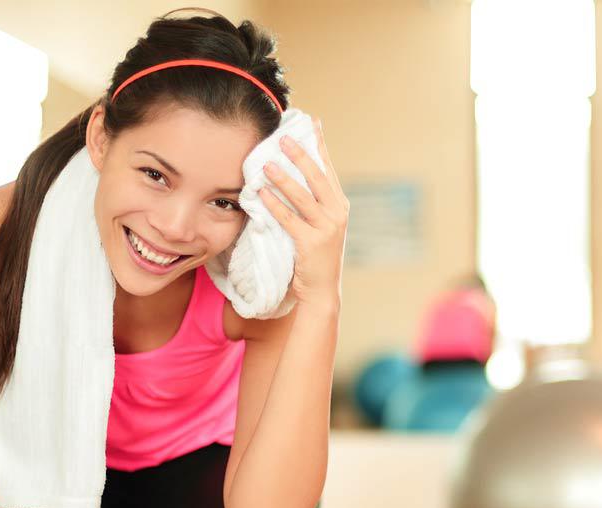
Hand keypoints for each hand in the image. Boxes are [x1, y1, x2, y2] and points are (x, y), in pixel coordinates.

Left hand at [260, 117, 348, 307]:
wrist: (322, 290)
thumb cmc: (316, 255)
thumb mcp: (322, 224)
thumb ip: (313, 201)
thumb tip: (293, 172)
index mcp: (340, 205)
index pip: (328, 168)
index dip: (319, 144)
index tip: (311, 122)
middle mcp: (337, 213)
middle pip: (318, 177)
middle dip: (301, 155)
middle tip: (283, 137)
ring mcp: (327, 229)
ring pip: (303, 196)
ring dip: (284, 178)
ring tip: (267, 163)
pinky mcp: (311, 243)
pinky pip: (289, 219)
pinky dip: (275, 205)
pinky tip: (261, 194)